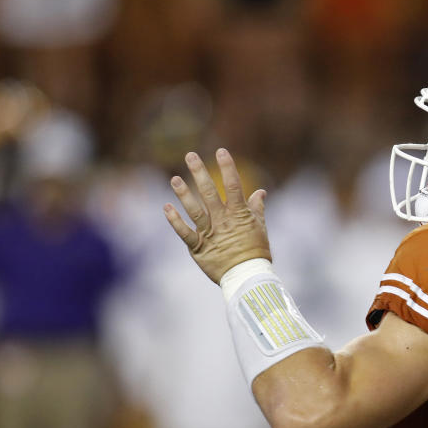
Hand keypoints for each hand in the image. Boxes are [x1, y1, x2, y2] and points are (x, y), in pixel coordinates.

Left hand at [164, 149, 270, 282]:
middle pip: (210, 193)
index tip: (220, 151)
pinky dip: (175, 221)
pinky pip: (185, 233)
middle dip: (200, 173)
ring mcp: (209, 233)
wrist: (247, 276)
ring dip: (184, 194)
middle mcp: (222, 220)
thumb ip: (257, 208)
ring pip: (194, 210)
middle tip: (190, 155)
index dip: (227, 168)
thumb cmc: (256, 251)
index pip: (234, 186)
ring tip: (174, 179)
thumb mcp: (260, 227)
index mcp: (239, 214)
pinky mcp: (198, 248)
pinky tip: (167, 207)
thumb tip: (261, 192)